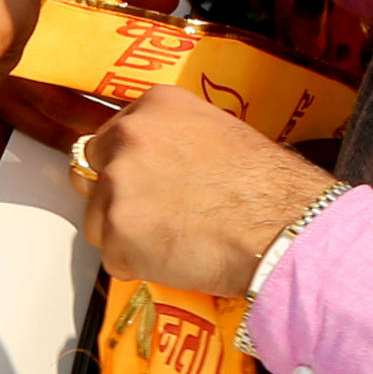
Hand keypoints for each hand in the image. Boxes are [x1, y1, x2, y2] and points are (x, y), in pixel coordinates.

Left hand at [72, 83, 331, 294]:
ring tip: (171, 242)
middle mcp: (127, 138)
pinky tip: (174, 260)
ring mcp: (117, 185)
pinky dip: (137, 266)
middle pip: (92, 175)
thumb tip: (156, 161)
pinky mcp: (117, 233)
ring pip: (98, 220)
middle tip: (152, 216)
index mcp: (152, 107)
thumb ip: (172, 138)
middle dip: (114, 198)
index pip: (108, 137)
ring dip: (125, 236)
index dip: (124, 166)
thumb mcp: (217, 130)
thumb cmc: (265, 184)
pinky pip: (114, 258)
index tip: (144, 184)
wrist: (280, 225)